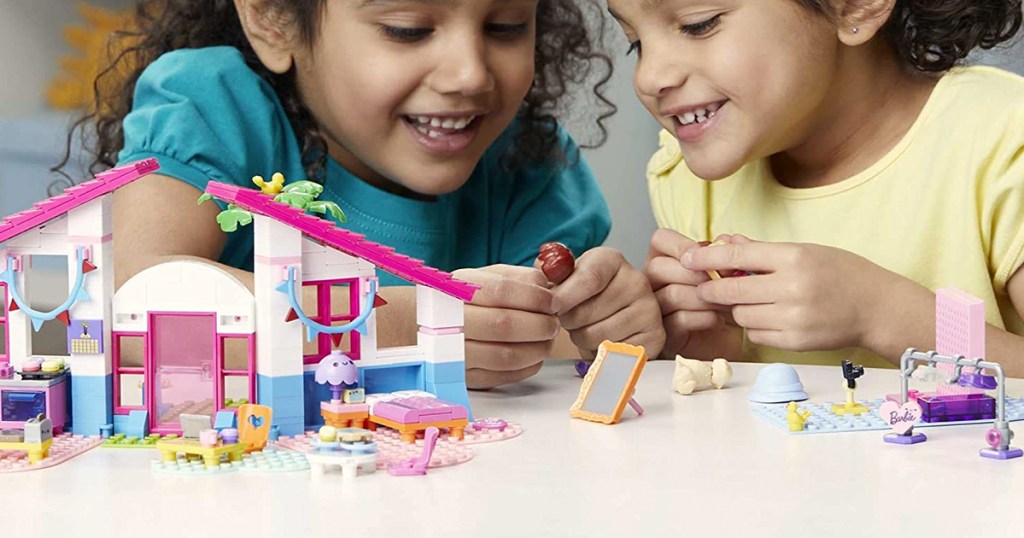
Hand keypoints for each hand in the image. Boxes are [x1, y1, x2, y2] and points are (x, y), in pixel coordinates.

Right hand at [452, 265, 559, 388]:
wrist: (428, 328)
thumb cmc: (466, 300)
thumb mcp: (486, 278)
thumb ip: (519, 278)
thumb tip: (548, 289)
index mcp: (456, 290)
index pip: (500, 291)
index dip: (534, 297)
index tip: (553, 302)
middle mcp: (449, 322)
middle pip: (503, 325)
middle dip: (540, 325)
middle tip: (554, 324)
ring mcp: (455, 354)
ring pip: (506, 356)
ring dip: (538, 349)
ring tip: (548, 340)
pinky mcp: (464, 378)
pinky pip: (504, 377)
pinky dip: (528, 366)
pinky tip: (534, 354)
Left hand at [546, 247, 664, 360]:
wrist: (616, 312)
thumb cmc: (587, 294)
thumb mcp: (569, 277)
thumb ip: (552, 273)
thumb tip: (543, 269)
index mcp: (612, 260)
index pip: (588, 279)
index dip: (565, 296)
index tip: (551, 307)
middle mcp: (636, 281)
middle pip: (588, 312)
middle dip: (568, 321)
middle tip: (569, 318)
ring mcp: (649, 310)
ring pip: (598, 336)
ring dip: (582, 337)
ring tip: (585, 327)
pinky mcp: (655, 337)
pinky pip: (614, 353)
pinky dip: (601, 352)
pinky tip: (602, 340)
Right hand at [644, 229, 729, 357]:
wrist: (729, 339)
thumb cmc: (723, 302)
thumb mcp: (729, 274)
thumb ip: (730, 253)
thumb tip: (731, 239)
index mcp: (665, 260)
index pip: (660, 240)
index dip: (681, 244)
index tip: (704, 252)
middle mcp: (653, 283)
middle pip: (657, 267)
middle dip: (695, 273)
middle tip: (722, 281)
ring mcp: (656, 310)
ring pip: (671, 294)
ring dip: (705, 296)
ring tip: (727, 302)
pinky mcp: (665, 335)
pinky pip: (679, 320)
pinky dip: (704, 318)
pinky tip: (718, 320)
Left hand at [682, 235, 894, 350]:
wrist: (877, 308)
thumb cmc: (840, 273)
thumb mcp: (804, 251)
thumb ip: (761, 251)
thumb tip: (722, 241)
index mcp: (794, 258)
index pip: (737, 256)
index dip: (706, 258)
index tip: (687, 258)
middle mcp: (792, 288)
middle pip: (730, 291)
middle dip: (711, 289)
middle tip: (704, 287)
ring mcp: (793, 318)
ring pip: (740, 315)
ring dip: (736, 309)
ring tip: (751, 300)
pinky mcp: (794, 341)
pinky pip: (756, 334)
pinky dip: (754, 326)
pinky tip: (768, 316)